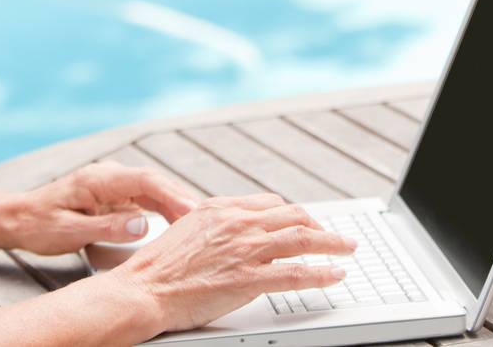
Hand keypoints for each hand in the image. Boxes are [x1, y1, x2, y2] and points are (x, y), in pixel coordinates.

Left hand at [5, 162, 200, 255]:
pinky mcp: (114, 197)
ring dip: (176, 206)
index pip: (145, 181)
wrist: (18, 219)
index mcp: (99, 179)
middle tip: (208, 221)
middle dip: (182, 199)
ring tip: (200, 226)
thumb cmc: (39, 225)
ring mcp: (113, 185)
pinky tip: (179, 225)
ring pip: (153, 191)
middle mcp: (109, 176)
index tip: (193, 211)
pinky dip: (164, 211)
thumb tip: (144, 225)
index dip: (172, 195)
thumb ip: (108, 227)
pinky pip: (145, 200)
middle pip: (155, 183)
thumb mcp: (70, 232)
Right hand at [107, 193, 356, 332]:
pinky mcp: (248, 278)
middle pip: (292, 215)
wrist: (145, 288)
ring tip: (348, 249)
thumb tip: (234, 230)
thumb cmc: (159, 267)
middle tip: (334, 237)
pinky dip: (321, 273)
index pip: (270, 203)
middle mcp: (236, 222)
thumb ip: (215, 225)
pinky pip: (296, 273)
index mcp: (220, 208)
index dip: (294, 214)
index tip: (305, 223)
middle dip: (319, 225)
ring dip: (332, 243)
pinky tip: (335, 275)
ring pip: (302, 238)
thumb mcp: (187, 229)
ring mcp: (244, 249)